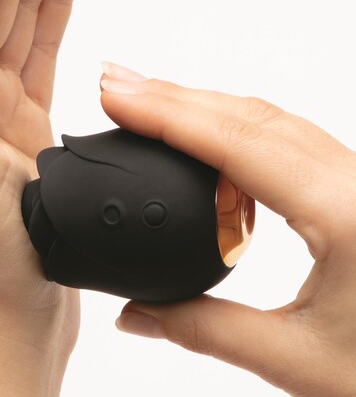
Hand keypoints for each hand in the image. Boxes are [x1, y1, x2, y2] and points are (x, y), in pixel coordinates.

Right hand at [100, 62, 355, 395]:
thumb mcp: (300, 361)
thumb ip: (206, 331)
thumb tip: (136, 316)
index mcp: (347, 214)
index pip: (238, 143)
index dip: (167, 113)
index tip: (115, 96)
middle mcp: (354, 180)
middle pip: (249, 114)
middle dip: (173, 94)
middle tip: (115, 84)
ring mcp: (353, 176)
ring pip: (266, 117)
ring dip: (199, 103)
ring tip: (143, 100)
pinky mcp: (346, 182)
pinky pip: (279, 136)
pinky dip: (227, 125)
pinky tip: (196, 132)